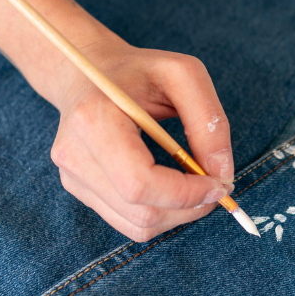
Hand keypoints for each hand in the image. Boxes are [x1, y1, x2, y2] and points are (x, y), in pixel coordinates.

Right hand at [49, 35, 233, 241]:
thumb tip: (222, 173)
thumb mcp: (183, 74)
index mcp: (93, 120)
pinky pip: (127, 222)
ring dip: (178, 214)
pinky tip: (170, 186)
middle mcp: (74, 155)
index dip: (186, 193)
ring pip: (137, 224)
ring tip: (195, 184)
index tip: (220, 183)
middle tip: (217, 186)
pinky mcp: (78, 189)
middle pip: (140, 211)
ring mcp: (72, 176)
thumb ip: (208, 120)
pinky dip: (160, 212)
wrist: (88, 73)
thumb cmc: (138, 71)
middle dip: (190, 207)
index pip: (139, 183)